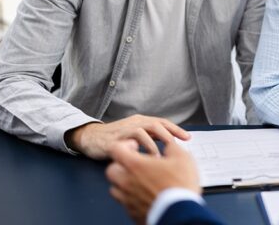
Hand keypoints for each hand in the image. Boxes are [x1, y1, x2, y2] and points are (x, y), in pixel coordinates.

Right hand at [65, 114, 189, 159]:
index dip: (176, 129)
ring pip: (145, 130)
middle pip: (157, 124)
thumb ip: (150, 137)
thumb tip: (170, 144)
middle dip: (170, 134)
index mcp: (141, 121)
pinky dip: (140, 147)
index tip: (188, 137)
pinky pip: (130, 140)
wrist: (90, 138)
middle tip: (179, 146)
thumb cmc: (115, 138)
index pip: (162, 122)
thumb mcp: (135, 136)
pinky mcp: (116, 139)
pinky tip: (146, 157)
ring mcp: (125, 129)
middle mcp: (135, 122)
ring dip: (156, 143)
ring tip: (163, 156)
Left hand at [106, 137, 200, 224]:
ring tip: (138, 181)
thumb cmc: (179, 186)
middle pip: (111, 170)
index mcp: (135, 166)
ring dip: (124, 183)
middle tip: (134, 164)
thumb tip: (170, 145)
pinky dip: (132, 198)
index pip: (116, 149)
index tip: (135, 146)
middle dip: (121, 165)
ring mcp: (128, 199)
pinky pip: (125, 203)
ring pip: (115, 189)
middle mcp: (127, 182)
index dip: (125, 145)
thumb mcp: (182, 158)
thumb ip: (172, 147)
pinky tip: (144, 195)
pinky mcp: (133, 213)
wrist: (180, 212)